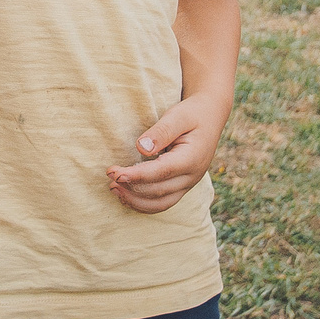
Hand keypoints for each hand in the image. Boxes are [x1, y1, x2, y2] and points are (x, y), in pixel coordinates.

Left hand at [107, 95, 229, 212]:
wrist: (210, 117)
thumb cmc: (192, 114)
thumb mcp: (178, 115)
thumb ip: (161, 132)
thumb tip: (141, 148)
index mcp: (192, 158)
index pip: (161, 172)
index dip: (137, 175)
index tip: (115, 173)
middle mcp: (192, 176)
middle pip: (159, 191)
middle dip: (131, 187)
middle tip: (109, 175)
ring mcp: (188, 184)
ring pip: (161, 203)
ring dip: (135, 200)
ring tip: (113, 188)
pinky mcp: (182, 187)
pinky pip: (162, 203)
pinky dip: (143, 204)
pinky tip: (126, 195)